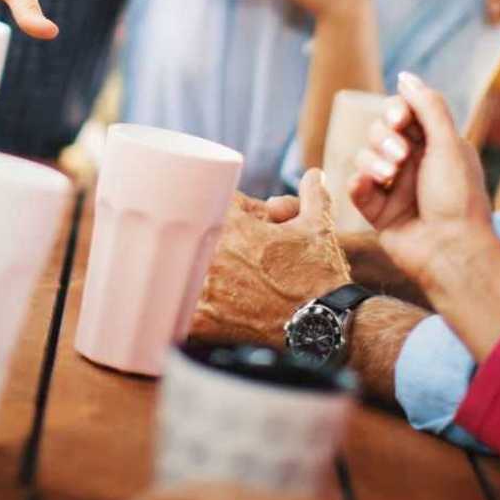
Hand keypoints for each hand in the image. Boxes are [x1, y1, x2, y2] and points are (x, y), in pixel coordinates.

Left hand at [190, 170, 350, 346]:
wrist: (321, 323)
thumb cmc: (319, 273)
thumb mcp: (318, 225)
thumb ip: (313, 194)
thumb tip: (315, 175)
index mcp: (232, 227)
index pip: (214, 204)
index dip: (233, 212)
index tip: (248, 223)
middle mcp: (211, 256)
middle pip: (195, 236)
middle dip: (212, 239)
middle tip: (238, 253)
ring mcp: (203, 290)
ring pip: (182, 269)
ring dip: (194, 270)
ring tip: (219, 277)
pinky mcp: (202, 322)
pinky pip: (178, 310)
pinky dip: (184, 309)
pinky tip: (198, 306)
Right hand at [348, 73, 490, 285]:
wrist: (451, 250)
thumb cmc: (458, 198)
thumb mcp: (449, 144)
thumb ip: (427, 107)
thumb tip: (405, 76)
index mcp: (435, 145)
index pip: (404, 114)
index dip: (397, 111)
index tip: (401, 119)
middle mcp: (413, 163)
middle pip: (379, 132)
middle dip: (385, 138)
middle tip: (401, 156)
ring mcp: (394, 187)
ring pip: (364, 157)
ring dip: (372, 161)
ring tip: (390, 176)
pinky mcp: (378, 210)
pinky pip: (355, 187)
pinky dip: (359, 183)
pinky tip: (368, 185)